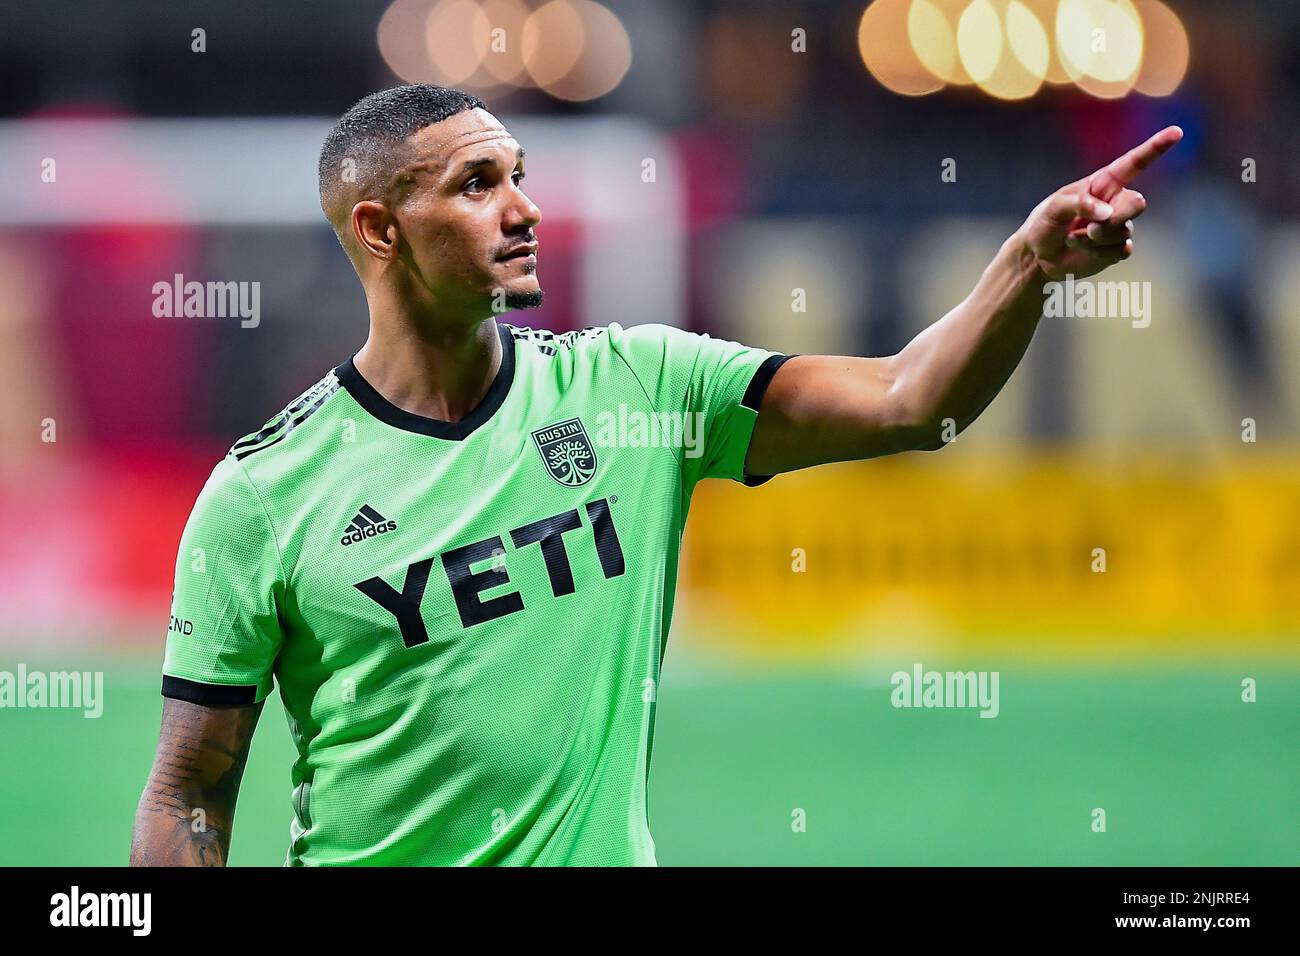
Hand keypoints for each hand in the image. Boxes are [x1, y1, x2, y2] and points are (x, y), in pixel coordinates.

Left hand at [1017, 126, 1182, 280]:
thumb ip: (1081, 203)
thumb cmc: (1045, 223)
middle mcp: (1115, 202)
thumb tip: (1108, 214)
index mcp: (1103, 183)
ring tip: (1073, 238)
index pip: (1134, 163)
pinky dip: (1098, 252)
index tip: (1176, 131)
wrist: (1038, 256)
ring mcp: (1118, 226)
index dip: (1156, 147)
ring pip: (1124, 231)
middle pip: (1137, 204)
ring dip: (1096, 238)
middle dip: (1118, 217)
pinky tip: (1080, 248)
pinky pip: (1121, 250)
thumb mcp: (1055, 207)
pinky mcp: (1116, 248)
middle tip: (1092, 228)